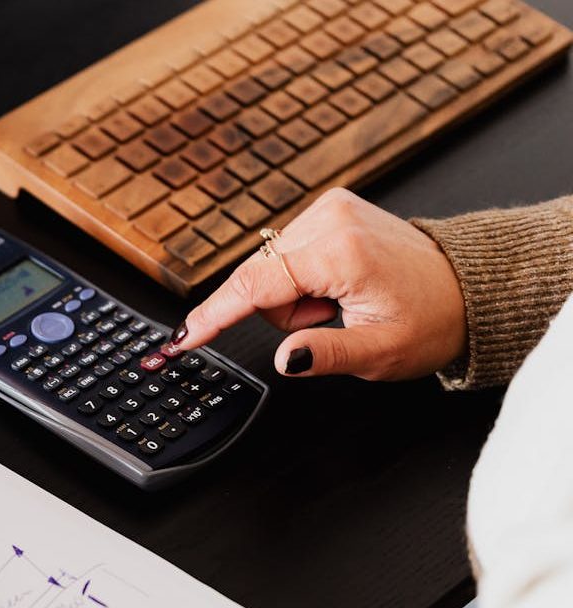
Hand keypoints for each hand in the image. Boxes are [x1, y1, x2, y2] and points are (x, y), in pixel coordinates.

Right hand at [174, 188, 466, 379]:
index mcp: (342, 252)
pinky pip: (284, 255)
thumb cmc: (432, 318)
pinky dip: (300, 278)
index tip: (182, 337)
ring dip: (293, 296)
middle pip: (259, 279)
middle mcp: (330, 219)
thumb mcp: (382, 353)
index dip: (214, 316)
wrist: (465, 286)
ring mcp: (329, 208)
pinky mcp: (328, 209)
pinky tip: (335, 285)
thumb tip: (286, 358)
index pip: (255, 285)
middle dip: (284, 311)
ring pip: (269, 269)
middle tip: (332, 319)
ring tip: (339, 303)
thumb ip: (328, 356)